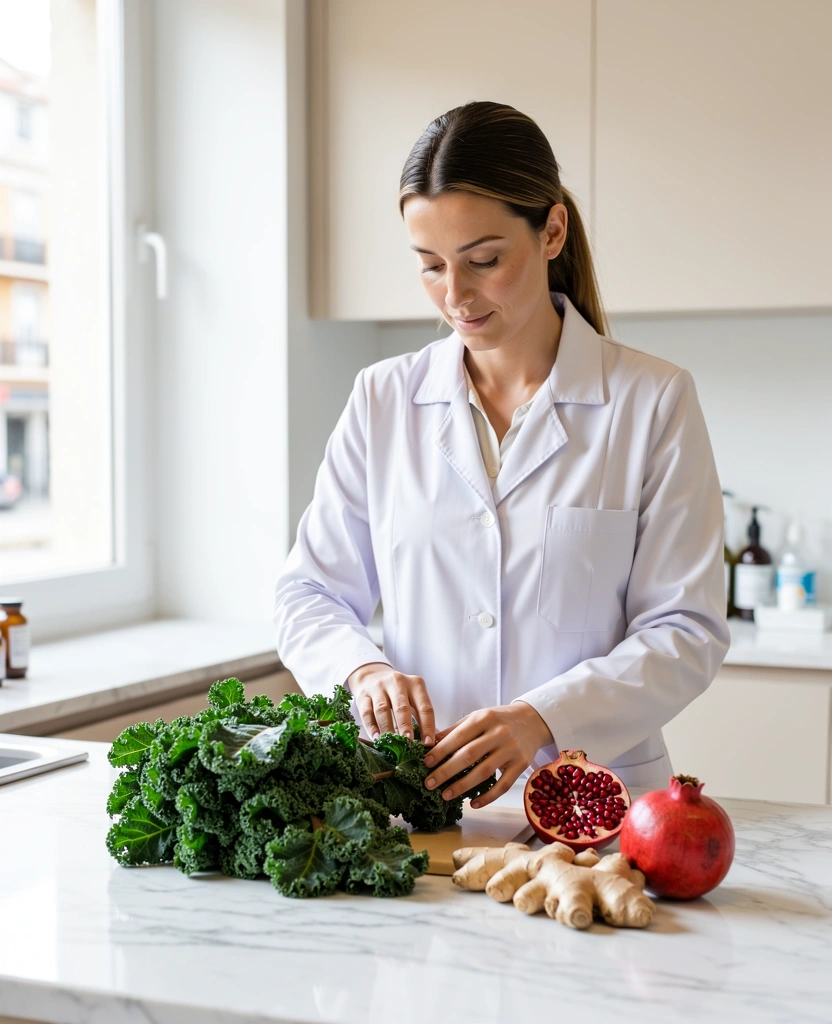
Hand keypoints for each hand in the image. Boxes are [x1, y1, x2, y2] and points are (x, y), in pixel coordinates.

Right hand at [346, 662, 435, 744]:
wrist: (372, 675)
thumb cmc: (398, 691)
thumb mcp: (413, 696)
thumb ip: (421, 715)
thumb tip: (432, 741)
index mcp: (415, 684)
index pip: (424, 706)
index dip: (427, 726)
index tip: (428, 743)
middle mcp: (397, 682)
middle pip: (402, 707)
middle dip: (406, 726)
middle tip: (408, 743)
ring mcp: (378, 688)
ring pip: (382, 710)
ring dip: (388, 728)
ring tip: (391, 744)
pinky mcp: (363, 695)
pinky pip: (367, 713)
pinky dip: (371, 727)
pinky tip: (376, 738)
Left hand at [422, 701, 552, 808]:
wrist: (532, 720)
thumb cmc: (499, 720)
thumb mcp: (478, 717)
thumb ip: (456, 730)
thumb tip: (430, 744)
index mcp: (485, 718)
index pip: (459, 736)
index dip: (441, 751)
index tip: (426, 763)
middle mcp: (499, 733)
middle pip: (469, 755)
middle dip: (446, 771)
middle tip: (429, 783)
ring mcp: (511, 750)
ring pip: (484, 772)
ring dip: (462, 786)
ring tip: (445, 795)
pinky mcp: (521, 765)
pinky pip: (503, 785)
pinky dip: (488, 797)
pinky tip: (473, 804)